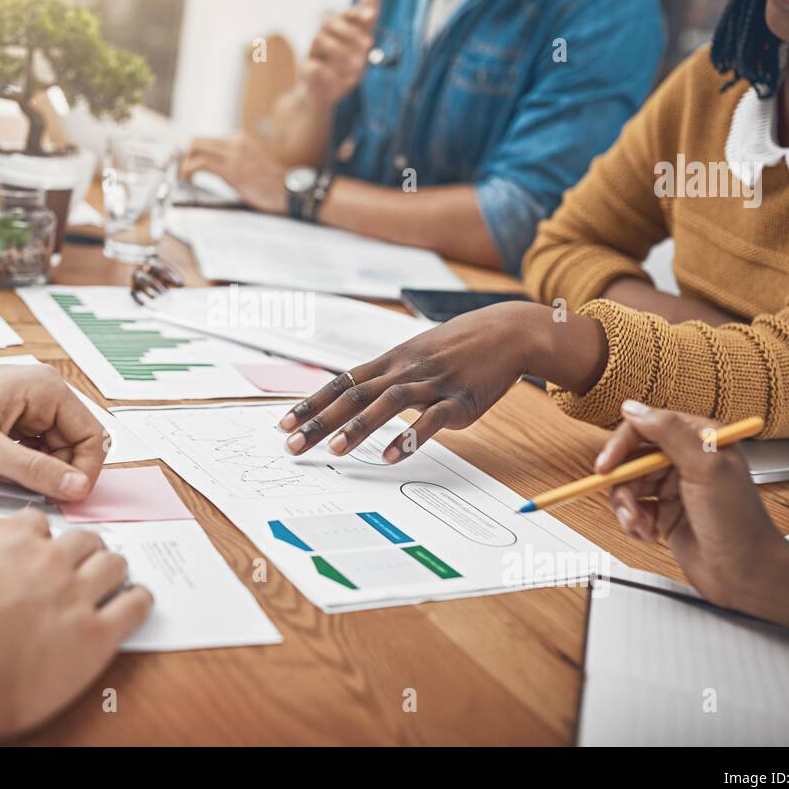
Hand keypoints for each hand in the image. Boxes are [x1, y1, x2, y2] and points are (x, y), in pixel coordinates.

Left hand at [0, 363, 107, 500]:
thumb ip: (34, 470)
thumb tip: (76, 487)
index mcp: (43, 388)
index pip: (91, 434)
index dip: (85, 470)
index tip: (70, 497)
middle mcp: (38, 394)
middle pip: (75, 445)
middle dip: (60, 473)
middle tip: (37, 495)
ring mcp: (23, 409)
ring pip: (53, 452)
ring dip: (40, 473)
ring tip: (9, 481)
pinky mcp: (6, 424)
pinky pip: (32, 452)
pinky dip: (23, 469)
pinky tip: (1, 475)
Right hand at [0, 509, 152, 743]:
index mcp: (3, 539)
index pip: (38, 523)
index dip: (42, 539)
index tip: (42, 549)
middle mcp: (44, 559)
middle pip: (84, 540)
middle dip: (85, 552)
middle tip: (84, 565)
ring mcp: (73, 595)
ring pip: (114, 565)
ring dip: (113, 572)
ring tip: (113, 582)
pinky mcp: (94, 637)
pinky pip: (134, 607)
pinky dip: (138, 604)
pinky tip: (135, 605)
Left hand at [181, 134, 287, 213]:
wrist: (291, 191)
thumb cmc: (275, 184)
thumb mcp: (255, 164)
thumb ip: (238, 161)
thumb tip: (219, 170)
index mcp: (242, 140)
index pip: (209, 140)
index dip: (196, 153)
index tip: (190, 167)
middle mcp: (237, 142)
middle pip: (198, 140)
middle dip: (187, 156)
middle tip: (184, 172)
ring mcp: (234, 154)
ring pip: (196, 147)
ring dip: (186, 163)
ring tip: (185, 178)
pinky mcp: (231, 169)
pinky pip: (200, 164)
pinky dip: (189, 170)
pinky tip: (188, 180)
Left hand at [278, 303, 532, 461]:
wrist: (505, 332)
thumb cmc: (455, 348)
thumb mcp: (413, 356)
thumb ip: (384, 377)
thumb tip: (351, 397)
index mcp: (390, 362)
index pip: (341, 383)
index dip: (311, 404)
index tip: (283, 424)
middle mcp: (405, 370)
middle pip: (356, 395)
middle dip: (321, 421)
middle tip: (293, 446)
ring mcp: (432, 383)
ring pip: (388, 402)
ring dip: (359, 427)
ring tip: (336, 450)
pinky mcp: (459, 400)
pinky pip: (430, 420)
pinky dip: (409, 437)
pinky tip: (389, 456)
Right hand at [299, 0, 380, 106]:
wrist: (322, 96)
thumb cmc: (343, 67)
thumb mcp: (360, 46)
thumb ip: (366, 21)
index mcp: (335, 28)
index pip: (345, 13)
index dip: (357, 12)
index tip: (371, 16)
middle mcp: (321, 36)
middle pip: (329, 22)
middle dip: (351, 33)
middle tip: (369, 46)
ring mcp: (310, 52)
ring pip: (319, 41)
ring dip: (342, 52)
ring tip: (359, 68)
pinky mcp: (304, 71)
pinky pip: (312, 67)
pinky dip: (330, 73)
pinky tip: (349, 81)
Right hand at [595, 402, 786, 607]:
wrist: (746, 574)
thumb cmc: (738, 523)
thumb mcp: (705, 468)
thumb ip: (669, 433)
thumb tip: (633, 408)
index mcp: (700, 439)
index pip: (647, 427)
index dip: (622, 446)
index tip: (606, 466)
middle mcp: (686, 460)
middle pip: (632, 459)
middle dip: (625, 486)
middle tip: (629, 507)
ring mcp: (674, 487)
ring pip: (628, 486)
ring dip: (629, 509)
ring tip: (641, 526)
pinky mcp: (665, 513)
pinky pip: (633, 509)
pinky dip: (634, 523)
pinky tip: (649, 535)